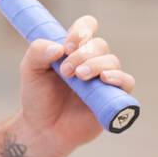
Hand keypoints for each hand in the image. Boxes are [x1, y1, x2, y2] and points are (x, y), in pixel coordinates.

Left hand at [17, 15, 135, 155]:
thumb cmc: (38, 98)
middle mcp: (92, 61)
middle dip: (83, 54)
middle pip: (99, 44)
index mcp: (74, 50)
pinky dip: (119, 77)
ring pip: (112, 61)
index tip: (67, 45)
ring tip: (79, 77)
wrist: (42, 129)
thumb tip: (59, 47)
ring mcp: (104, 79)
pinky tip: (105, 79)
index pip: (87, 27)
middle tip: (66, 71)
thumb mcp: (30, 71)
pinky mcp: (113, 98)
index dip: (81, 30)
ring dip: (96, 64)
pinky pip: (127, 82)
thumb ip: (37, 52)